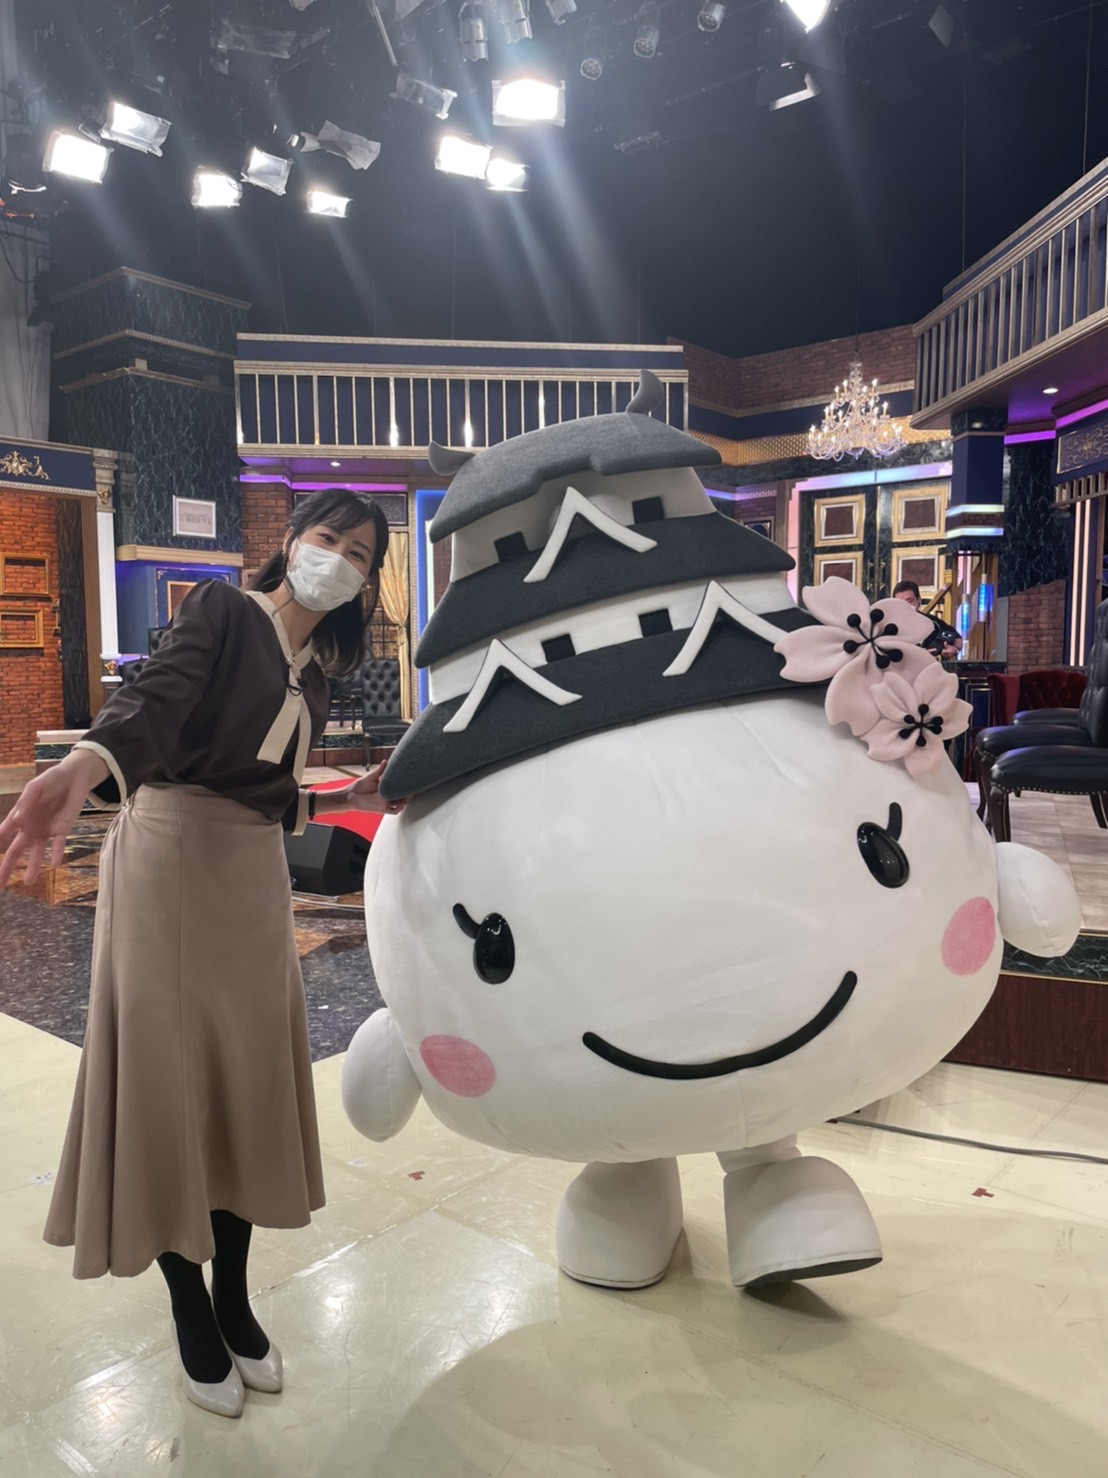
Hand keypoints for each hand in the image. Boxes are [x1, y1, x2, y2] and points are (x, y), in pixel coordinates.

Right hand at [0, 751, 108, 887]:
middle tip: (1, 885)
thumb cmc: (50, 780)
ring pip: (37, 852)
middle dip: (7, 867)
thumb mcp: (35, 787)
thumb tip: (17, 820)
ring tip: (28, 882)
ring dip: (32, 867)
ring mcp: (46, 830)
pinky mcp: (62, 829)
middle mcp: (30, 827)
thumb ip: (26, 801)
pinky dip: (56, 853)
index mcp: (19, 816)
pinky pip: (58, 844)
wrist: (74, 776)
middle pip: (16, 850)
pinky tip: (55, 864)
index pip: (4, 833)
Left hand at [340, 762, 406, 815]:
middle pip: (401, 796)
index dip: (404, 785)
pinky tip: (402, 803)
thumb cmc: (358, 787)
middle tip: (413, 787)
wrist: (350, 796)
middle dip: (408, 793)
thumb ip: (379, 770)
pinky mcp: (382, 808)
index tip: (410, 779)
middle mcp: (386, 796)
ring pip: (400, 803)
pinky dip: (399, 808)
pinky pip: (394, 811)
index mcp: (384, 788)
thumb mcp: (371, 776)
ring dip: (405, 800)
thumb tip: (385, 761)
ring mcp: (385, 803)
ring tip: (409, 795)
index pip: (397, 787)